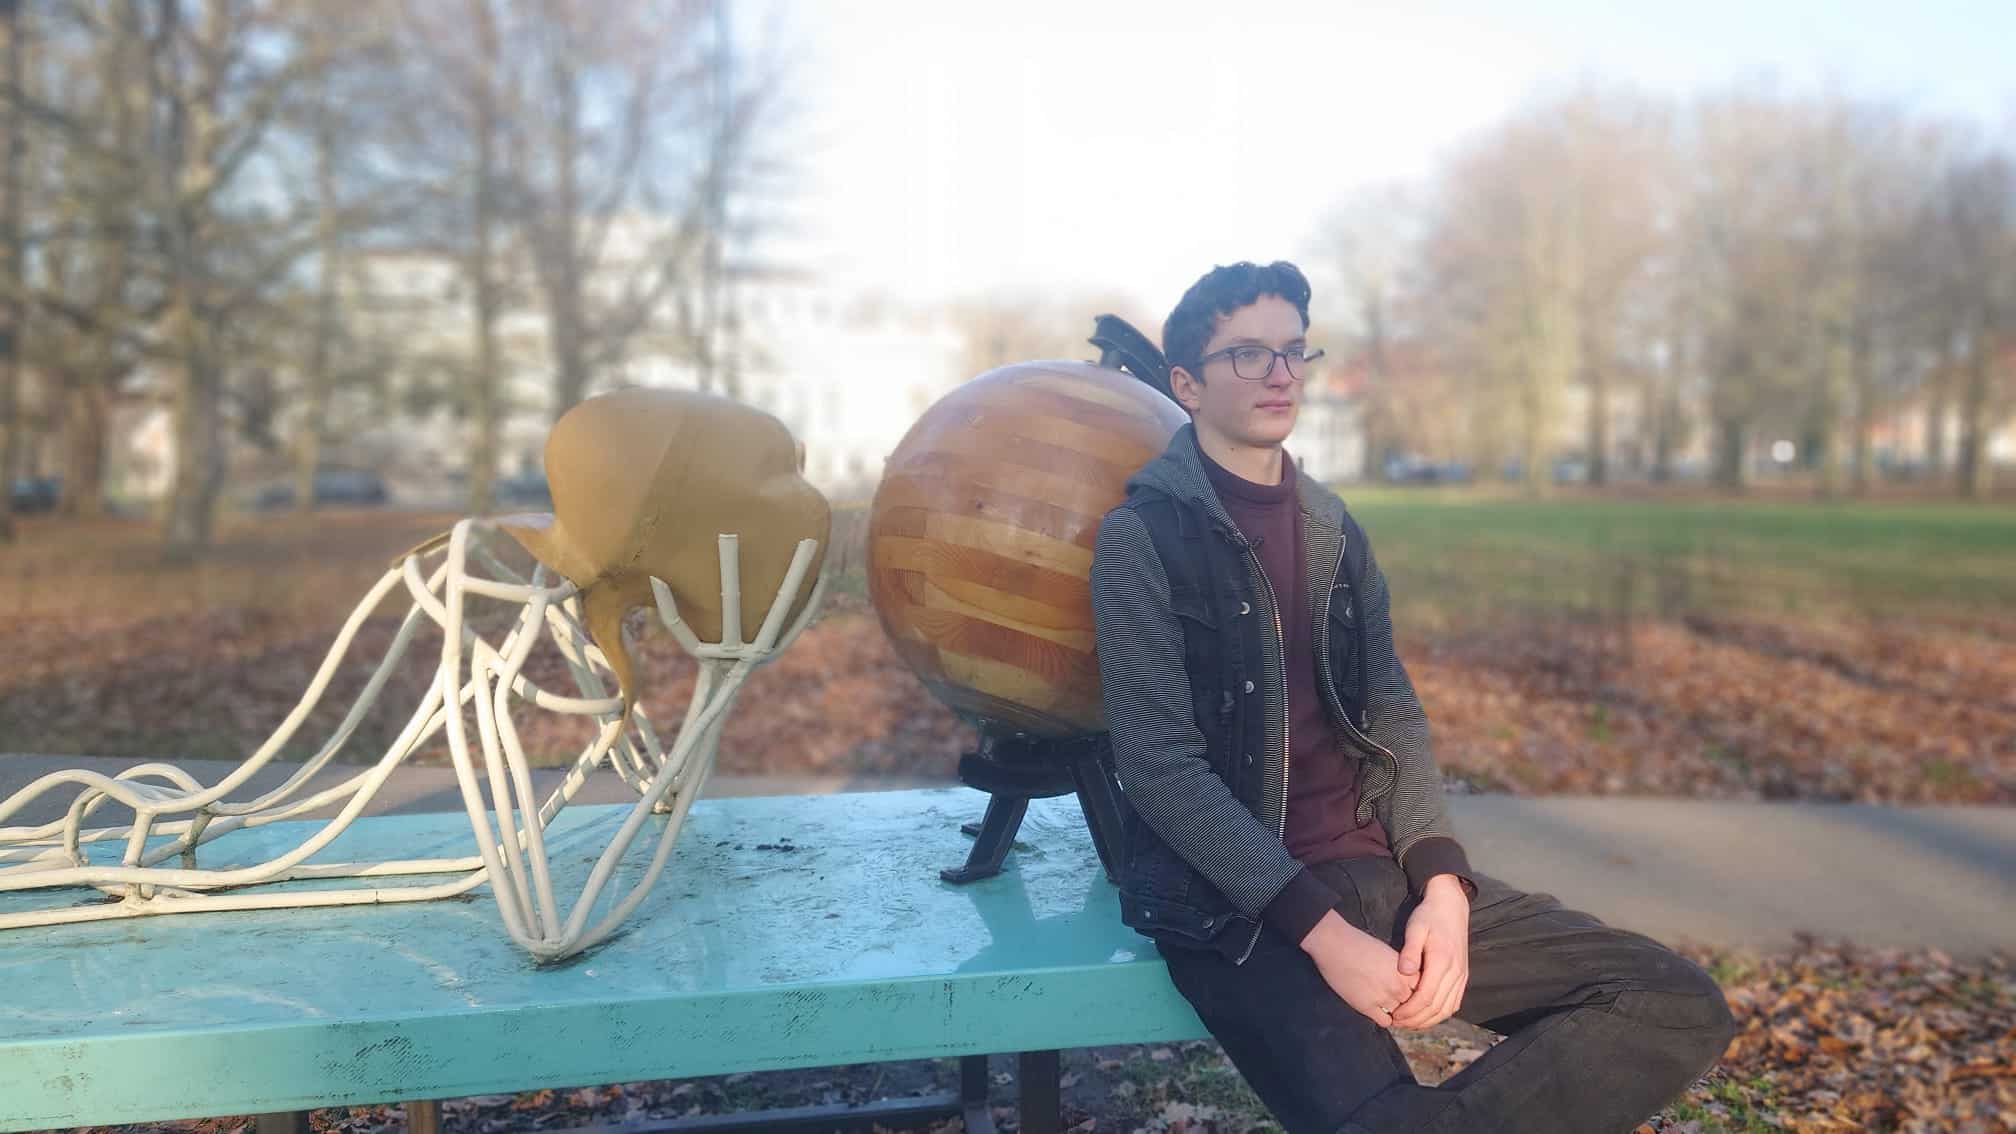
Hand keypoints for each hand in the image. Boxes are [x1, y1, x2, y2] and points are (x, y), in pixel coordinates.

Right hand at [1299, 910, 1419, 1029]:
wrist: (1334, 945)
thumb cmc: (1360, 944)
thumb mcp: (1390, 954)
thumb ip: (1403, 970)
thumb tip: (1409, 984)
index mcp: (1406, 971)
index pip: (1425, 990)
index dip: (1420, 992)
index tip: (1414, 993)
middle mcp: (1399, 986)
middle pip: (1414, 1005)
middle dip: (1410, 1004)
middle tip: (1403, 1003)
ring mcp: (1384, 998)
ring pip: (1402, 1015)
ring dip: (1398, 1013)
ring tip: (1390, 1006)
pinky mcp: (1367, 1007)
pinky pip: (1385, 1022)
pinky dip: (1384, 1019)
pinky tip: (1378, 1010)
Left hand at [1390, 874, 1470, 1029]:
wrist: (1451, 906)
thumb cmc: (1429, 916)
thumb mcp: (1415, 928)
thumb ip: (1410, 950)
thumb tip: (1404, 971)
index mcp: (1442, 962)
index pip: (1426, 997)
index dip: (1410, 1011)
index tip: (1394, 1015)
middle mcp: (1455, 973)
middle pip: (1437, 1008)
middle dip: (1416, 1020)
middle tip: (1398, 1023)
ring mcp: (1462, 976)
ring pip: (1447, 1009)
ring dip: (1429, 1020)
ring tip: (1409, 1023)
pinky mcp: (1463, 976)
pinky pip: (1454, 1002)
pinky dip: (1441, 1014)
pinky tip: (1426, 1016)